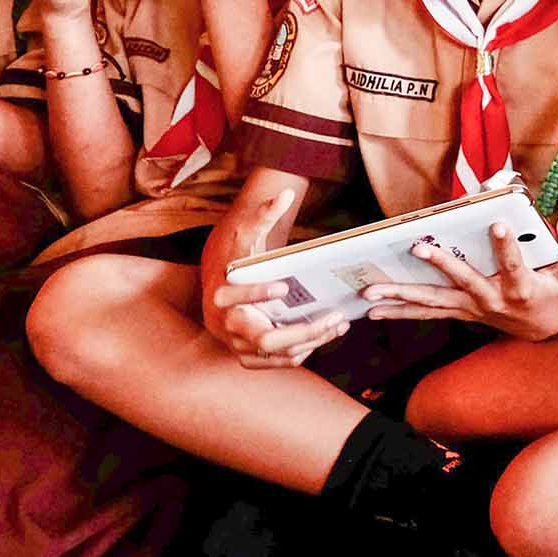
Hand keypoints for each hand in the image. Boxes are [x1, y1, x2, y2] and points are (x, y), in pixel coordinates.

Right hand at [205, 190, 347, 367]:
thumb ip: (263, 214)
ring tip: (337, 324)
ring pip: (274, 353)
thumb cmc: (236, 253)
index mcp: (220, 294)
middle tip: (333, 316)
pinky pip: (274, 362)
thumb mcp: (245, 230)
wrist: (220, 278)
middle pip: (263, 338)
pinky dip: (300, 353)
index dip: (256, 294)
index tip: (283, 286)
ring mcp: (234, 343)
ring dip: (309, 342)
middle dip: (302, 330)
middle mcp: (224, 324)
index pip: (233, 299)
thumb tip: (283, 193)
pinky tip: (324, 336)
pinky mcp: (245, 355)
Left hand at [365, 211, 557, 339]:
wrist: (545, 329)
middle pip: (463, 283)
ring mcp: (472, 309)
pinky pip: (427, 313)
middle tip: (418, 247)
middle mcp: (492, 300)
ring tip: (371, 293)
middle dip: (440, 264)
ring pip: (434, 303)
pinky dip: (401, 312)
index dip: (507, 247)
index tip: (499, 224)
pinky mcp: (461, 313)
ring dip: (402, 297)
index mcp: (521, 288)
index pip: (513, 265)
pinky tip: (374, 310)